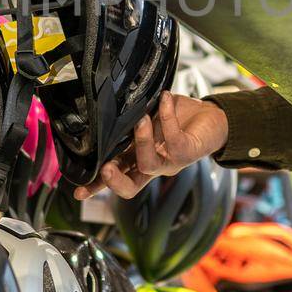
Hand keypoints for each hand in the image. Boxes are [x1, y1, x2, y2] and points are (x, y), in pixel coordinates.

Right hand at [75, 93, 228, 200]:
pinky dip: (166, 117)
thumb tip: (107, 108)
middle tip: (106, 169)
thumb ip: (129, 120)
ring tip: (141, 120)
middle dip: (115, 181)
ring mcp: (170, 162)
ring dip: (141, 142)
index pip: (115, 177)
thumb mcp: (148, 118)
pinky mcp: (188, 152)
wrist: (213, 118)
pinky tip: (164, 100)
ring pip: (149, 164)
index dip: (96, 187)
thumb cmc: (178, 118)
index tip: (79, 191)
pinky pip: (173, 138)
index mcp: (138, 159)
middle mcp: (153, 165)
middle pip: (131, 187)